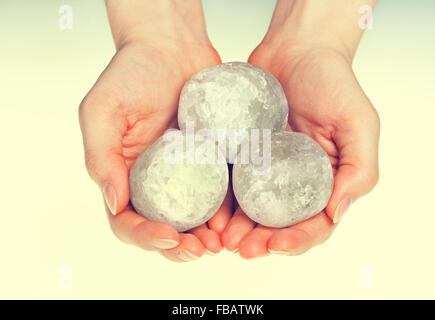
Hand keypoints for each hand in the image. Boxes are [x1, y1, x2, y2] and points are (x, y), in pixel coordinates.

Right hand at [79, 10, 231, 260]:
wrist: (172, 48)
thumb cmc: (131, 73)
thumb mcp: (102, 111)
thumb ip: (101, 157)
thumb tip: (114, 202)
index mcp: (124, 176)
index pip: (128, 220)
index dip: (145, 236)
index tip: (168, 236)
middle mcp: (154, 181)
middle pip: (163, 227)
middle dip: (181, 246)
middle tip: (202, 250)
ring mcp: (185, 175)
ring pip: (194, 218)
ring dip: (206, 237)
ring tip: (223, 243)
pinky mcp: (211, 163)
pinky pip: (219, 192)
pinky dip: (226, 210)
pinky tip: (236, 217)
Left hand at [222, 42, 379, 258]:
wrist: (297, 50)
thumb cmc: (333, 83)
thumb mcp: (359, 124)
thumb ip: (358, 171)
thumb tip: (337, 213)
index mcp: (325, 182)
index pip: (314, 223)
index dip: (297, 240)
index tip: (277, 244)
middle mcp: (294, 182)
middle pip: (278, 223)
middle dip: (261, 241)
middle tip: (242, 249)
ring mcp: (265, 170)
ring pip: (250, 210)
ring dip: (236, 228)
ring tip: (220, 237)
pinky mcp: (242, 155)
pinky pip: (230, 182)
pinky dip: (221, 200)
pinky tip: (210, 211)